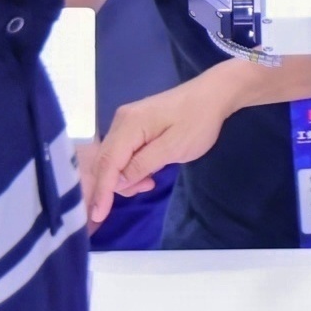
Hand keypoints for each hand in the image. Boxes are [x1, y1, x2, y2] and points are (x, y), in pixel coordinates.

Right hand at [80, 82, 231, 222]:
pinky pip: (122, 152)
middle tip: (144, 190)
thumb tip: (118, 182)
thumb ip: (143, 165)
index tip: (97, 216)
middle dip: (114, 185)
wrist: (213, 94)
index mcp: (129, 124)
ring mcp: (126, 121)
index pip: (107, 163)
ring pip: (112, 158)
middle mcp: (121, 121)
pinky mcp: (134, 124)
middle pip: (105, 161)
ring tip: (149, 182)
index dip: (102, 191)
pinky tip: (147, 173)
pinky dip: (130, 167)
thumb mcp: (174, 148)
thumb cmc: (198, 121)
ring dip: (124, 177)